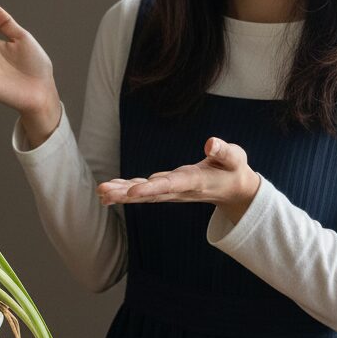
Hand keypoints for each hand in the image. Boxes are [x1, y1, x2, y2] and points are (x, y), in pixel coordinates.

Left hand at [96, 137, 261, 223]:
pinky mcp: (167, 189)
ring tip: (101, 192)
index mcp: (195, 181)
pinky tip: (109, 191)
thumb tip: (210, 143)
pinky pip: (144, 191)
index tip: (133, 192)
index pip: (171, 185)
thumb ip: (224, 152)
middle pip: (150, 193)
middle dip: (126, 194)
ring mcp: (172, 192)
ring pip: (144, 194)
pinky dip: (126, 190)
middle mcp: (180, 190)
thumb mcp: (236, 158)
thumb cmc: (234, 170)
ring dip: (121, 194)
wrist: (234, 190)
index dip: (152, 188)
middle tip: (103, 193)